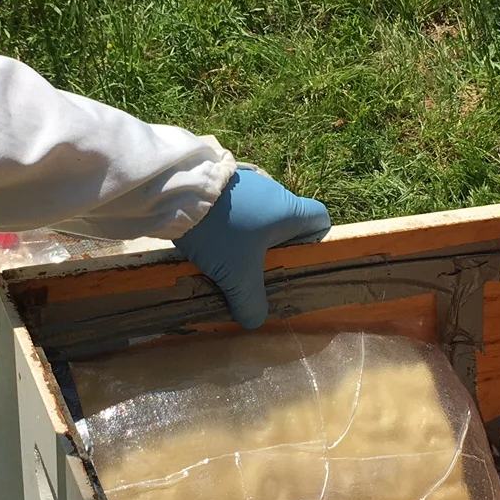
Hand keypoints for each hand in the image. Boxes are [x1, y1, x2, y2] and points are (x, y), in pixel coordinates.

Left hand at [175, 169, 330, 328]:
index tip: (295, 261)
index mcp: (289, 210)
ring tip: (229, 256)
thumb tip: (255, 320)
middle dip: (276, 247)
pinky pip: (239, 204)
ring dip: (250, 235)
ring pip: (260, 213)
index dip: (315, 241)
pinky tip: (213, 236)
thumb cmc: (220, 232)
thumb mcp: (237, 275)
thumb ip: (250, 302)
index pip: (320, 220)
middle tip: (258, 269)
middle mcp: (274, 190)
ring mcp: (249, 181)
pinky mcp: (225, 179)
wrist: (178, 191)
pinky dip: (232, 220)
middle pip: (288, 221)